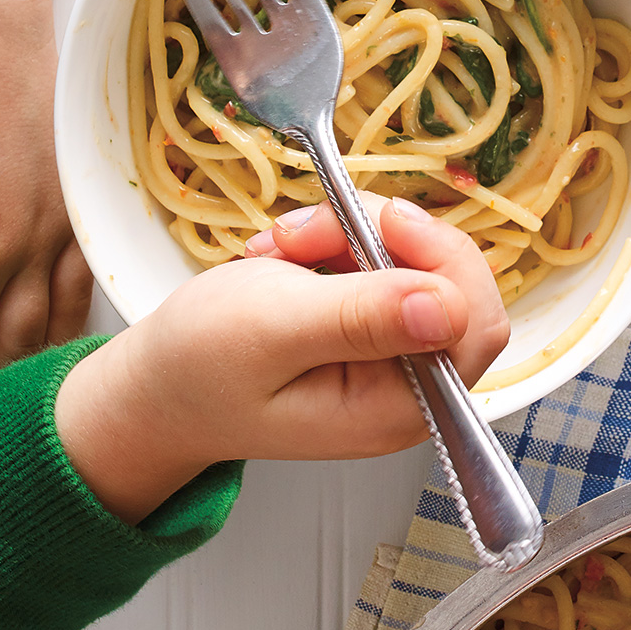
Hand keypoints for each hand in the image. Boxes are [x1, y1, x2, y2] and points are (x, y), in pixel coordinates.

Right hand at [54, 196, 510, 522]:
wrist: (156, 382)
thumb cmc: (199, 369)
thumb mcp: (274, 331)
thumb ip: (360, 318)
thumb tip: (447, 307)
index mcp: (397, 407)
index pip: (475, 325)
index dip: (443, 260)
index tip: (384, 222)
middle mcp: (407, 386)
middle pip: (446, 280)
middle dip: (378, 239)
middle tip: (307, 234)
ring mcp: (388, 353)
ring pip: (408, 258)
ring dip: (343, 234)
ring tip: (279, 251)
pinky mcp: (367, 323)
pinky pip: (377, 258)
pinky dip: (330, 241)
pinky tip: (282, 257)